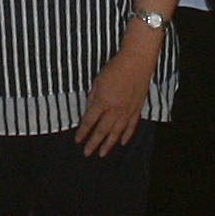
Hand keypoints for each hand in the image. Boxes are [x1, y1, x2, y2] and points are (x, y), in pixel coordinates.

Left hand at [75, 30, 161, 157]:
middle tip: (87, 153)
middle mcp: (115, 109)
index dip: (83, 132)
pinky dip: (126, 135)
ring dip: (109, 144)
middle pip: (102, 130)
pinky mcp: (137, 109)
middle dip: (93, 143)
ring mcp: (127, 111)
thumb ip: (92, 98)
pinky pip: (131, 126)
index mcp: (103, 101)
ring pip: (117, 132)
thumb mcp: (97, 81)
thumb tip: (89, 112)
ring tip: (102, 154)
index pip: (89, 121)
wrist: (137, 61)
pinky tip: (122, 142)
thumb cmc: (115, 68)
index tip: (77, 139)